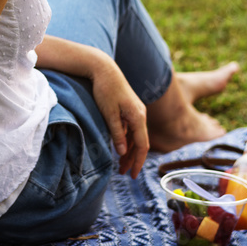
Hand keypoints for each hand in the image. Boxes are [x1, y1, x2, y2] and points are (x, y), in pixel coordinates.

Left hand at [88, 55, 148, 177]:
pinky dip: (127, 140)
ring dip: (129, 151)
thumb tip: (122, 152)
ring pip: (136, 136)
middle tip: (124, 173)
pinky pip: (132, 129)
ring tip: (121, 164)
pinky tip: (120, 147)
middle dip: (133, 159)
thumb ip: (117, 133)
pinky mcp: (130, 108)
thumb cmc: (105, 90)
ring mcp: (136, 111)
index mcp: (138, 117)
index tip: (133, 175)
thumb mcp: (109, 114)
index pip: (142, 145)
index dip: (138, 162)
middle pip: (140, 143)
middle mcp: (140, 115)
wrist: (104, 69)